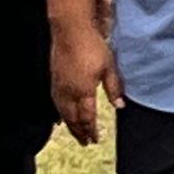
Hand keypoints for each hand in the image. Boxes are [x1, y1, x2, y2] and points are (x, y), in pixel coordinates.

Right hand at [52, 27, 121, 145]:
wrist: (70, 30)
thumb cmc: (92, 46)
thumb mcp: (109, 67)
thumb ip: (114, 88)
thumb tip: (120, 105)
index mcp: (83, 91)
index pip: (87, 117)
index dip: (91, 130)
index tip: (95, 139)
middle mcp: (68, 92)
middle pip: (72, 118)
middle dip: (79, 131)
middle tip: (85, 142)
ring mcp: (59, 85)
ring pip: (62, 111)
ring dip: (69, 124)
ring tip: (75, 132)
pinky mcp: (54, 78)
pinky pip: (56, 102)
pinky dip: (60, 112)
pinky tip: (62, 114)